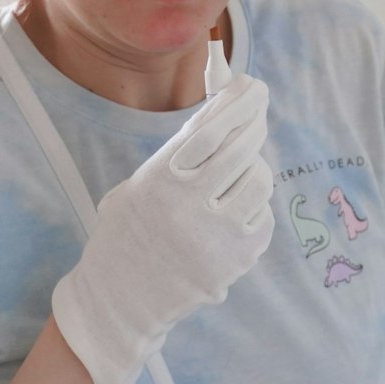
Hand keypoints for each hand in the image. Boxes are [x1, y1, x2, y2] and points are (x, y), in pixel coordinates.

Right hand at [52, 74, 274, 383]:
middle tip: (257, 113)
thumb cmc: (131, 230)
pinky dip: (255, 208)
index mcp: (159, 179)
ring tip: (236, 176)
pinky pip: (264, 216)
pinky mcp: (236, 260)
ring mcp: (215, 234)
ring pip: (259, 180)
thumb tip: (226, 101)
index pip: (210, 128)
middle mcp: (187, 204)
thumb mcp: (141, 184)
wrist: (120, 299)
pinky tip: (236, 212)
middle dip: (254, 125)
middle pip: (242, 148)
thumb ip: (179, 150)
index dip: (236, 101)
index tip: (253, 85)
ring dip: (254, 170)